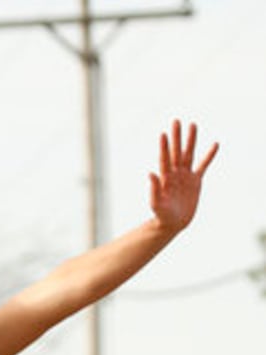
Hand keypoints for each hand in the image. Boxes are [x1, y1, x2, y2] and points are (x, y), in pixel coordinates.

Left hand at [149, 120, 217, 234]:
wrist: (173, 223)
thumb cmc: (162, 215)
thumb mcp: (156, 205)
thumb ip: (153, 190)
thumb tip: (150, 173)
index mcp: (165, 178)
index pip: (164, 159)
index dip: (164, 147)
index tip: (164, 134)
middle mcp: (175, 173)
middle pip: (176, 152)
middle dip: (177, 137)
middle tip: (176, 121)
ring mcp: (185, 175)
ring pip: (189, 154)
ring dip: (191, 140)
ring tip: (193, 125)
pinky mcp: (195, 181)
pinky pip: (203, 165)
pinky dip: (209, 156)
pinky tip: (215, 144)